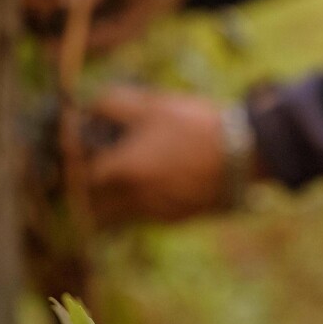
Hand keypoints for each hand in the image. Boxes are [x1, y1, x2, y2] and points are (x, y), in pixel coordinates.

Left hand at [86, 86, 226, 225]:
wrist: (244, 154)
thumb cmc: (195, 126)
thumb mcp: (152, 105)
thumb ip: (112, 104)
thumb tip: (89, 108)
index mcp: (123, 170)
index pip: (82, 173)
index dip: (78, 159)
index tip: (81, 147)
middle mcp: (133, 198)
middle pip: (93, 203)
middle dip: (88, 186)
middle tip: (94, 165)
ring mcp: (154, 212)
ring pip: (115, 217)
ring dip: (109, 200)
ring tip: (119, 178)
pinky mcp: (174, 219)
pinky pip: (141, 218)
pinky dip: (135, 206)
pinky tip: (148, 184)